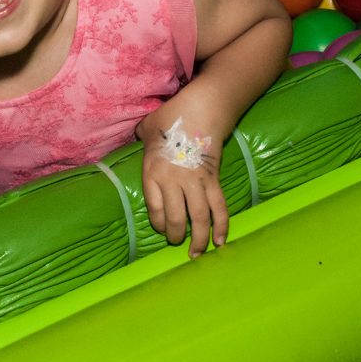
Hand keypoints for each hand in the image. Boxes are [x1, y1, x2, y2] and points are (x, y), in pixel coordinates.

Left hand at [140, 120, 228, 259]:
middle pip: (175, 219)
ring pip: (198, 219)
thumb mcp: (146, 128)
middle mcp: (172, 181)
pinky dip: (222, 226)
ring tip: (197, 253)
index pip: (154, 209)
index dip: (158, 224)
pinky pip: (219, 207)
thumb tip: (139, 140)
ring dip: (199, 239)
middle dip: (176, 235)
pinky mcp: (213, 179)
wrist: (201, 107)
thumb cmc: (170, 116)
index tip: (161, 228)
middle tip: (177, 242)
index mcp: (152, 172)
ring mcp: (195, 182)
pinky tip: (220, 241)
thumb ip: (142, 139)